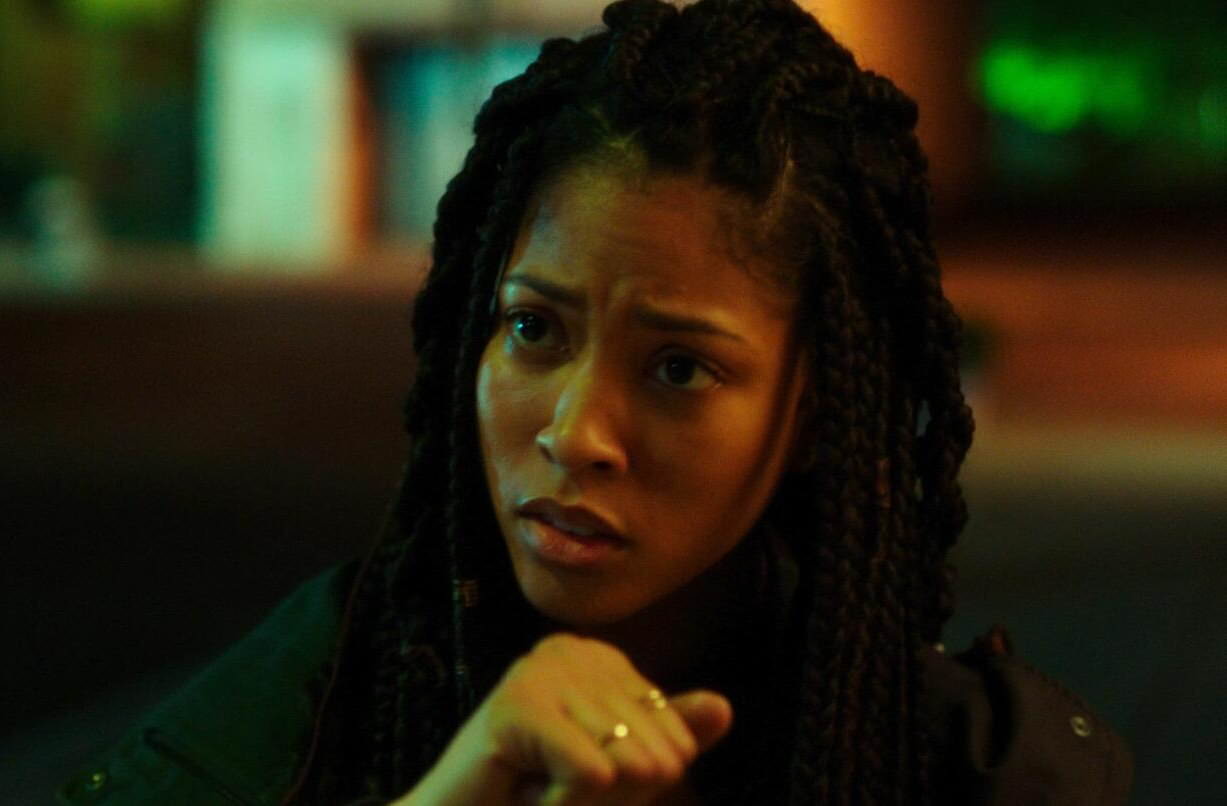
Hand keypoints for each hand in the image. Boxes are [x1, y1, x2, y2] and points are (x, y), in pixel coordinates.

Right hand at [395, 633, 732, 805]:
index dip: (637, 776)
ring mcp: (535, 670)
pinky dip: (569, 801)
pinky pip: (589, 770)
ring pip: (620, 762)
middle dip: (612, 792)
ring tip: (536, 789)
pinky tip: (529, 794)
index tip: (578, 773)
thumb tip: (725, 706)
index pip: (669, 728)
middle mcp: (566, 649)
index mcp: (596, 656)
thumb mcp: (619, 771)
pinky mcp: (514, 705)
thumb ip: (670, 739)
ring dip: (582, 801)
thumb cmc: (538, 797)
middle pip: (647, 746)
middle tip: (552, 788)